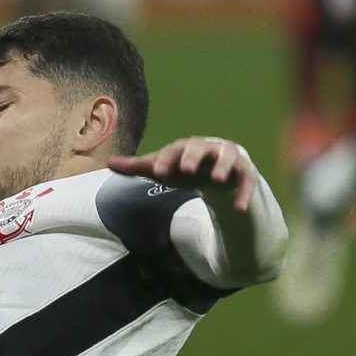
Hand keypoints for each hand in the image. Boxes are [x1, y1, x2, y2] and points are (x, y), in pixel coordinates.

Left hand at [109, 135, 261, 211]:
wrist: (218, 173)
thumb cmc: (186, 168)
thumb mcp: (164, 168)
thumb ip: (138, 167)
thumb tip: (109, 163)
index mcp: (185, 147)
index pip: (173, 150)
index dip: (166, 160)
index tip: (157, 172)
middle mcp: (207, 148)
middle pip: (200, 147)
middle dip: (193, 157)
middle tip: (185, 169)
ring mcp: (228, 158)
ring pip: (228, 157)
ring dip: (224, 167)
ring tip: (219, 179)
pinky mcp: (245, 173)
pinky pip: (247, 180)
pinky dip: (244, 193)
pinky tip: (239, 209)